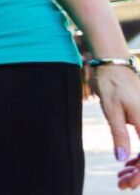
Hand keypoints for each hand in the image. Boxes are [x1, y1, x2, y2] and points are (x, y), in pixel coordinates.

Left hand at [93, 65, 139, 189]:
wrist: (113, 65)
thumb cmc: (110, 84)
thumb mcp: (111, 110)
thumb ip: (119, 134)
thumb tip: (122, 158)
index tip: (127, 184)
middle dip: (139, 174)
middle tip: (121, 184)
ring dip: (138, 166)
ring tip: (121, 176)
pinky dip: (139, 156)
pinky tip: (126, 162)